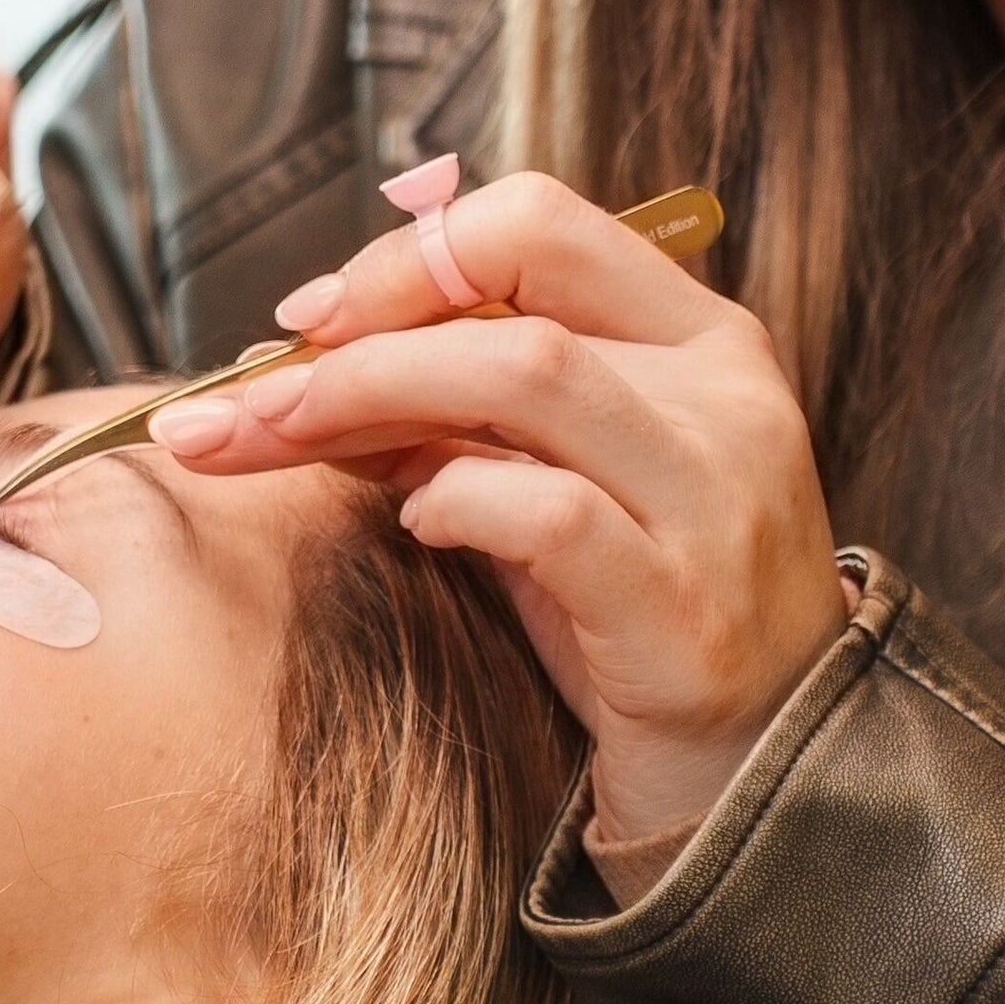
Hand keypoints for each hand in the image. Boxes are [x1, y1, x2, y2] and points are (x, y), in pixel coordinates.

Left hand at [150, 172, 850, 840]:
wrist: (758, 779)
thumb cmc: (637, 618)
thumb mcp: (560, 482)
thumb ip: (459, 413)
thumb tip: (297, 369)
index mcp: (701, 338)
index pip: (541, 224)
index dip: (409, 254)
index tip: (312, 317)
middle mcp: (723, 397)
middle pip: (515, 294)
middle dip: (358, 331)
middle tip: (246, 394)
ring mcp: (713, 498)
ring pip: (528, 373)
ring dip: (373, 394)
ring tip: (280, 438)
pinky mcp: (682, 607)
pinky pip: (549, 512)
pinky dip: (456, 500)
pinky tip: (416, 525)